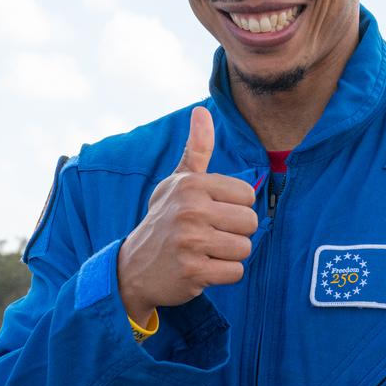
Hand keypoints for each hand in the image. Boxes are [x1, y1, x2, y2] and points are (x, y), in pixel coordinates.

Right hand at [116, 106, 258, 322]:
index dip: (235, 207)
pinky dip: (223, 274)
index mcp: (191, 185)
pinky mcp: (194, 272)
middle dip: (235, 232)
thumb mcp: (177, 183)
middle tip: (209, 236)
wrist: (134, 267)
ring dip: (229, 255)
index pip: (247, 194)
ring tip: (205, 251)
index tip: (212, 213)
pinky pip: (235, 272)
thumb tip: (201, 111)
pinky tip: (202, 268)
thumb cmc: (164, 220)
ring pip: (244, 248)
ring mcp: (191, 242)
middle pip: (251, 222)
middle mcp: (190, 210)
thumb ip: (197, 150)